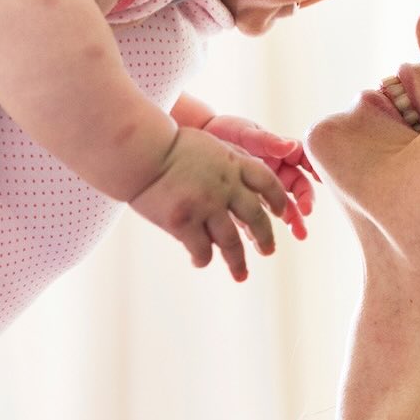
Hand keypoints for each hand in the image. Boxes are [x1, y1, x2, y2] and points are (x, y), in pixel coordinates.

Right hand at [129, 126, 290, 280]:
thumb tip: (244, 185)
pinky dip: (203, 258)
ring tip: (241, 274)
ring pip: (232, 242)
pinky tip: (201, 261)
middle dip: (265, 238)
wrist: (139, 151)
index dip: (277, 200)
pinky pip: (202, 249)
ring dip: (238, 261)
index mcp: (233, 163)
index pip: (267, 183)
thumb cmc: (168, 145)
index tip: (279, 214)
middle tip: (268, 251)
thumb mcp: (208, 145)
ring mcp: (205, 205)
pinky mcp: (183, 222)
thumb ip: (228, 162)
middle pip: (255, 218)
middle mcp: (225, 186)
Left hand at [199, 113, 317, 240]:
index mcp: (281, 152)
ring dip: (294, 220)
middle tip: (306, 212)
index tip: (320, 178)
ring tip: (300, 234)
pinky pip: (260, 217)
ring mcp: (264, 189)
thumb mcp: (246, 133)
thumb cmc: (225, 131)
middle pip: (299, 187)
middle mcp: (277, 171)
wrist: (195, 144)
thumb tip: (290, 146)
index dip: (316, 168)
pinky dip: (263, 228)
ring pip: (284, 206)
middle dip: (305, 200)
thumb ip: (268, 141)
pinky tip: (266, 238)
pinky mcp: (249, 202)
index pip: (305, 159)